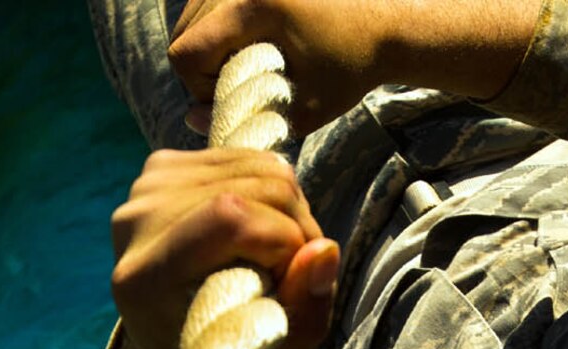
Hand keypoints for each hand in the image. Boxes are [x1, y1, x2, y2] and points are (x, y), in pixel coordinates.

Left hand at [107, 147, 340, 348]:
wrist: (169, 327)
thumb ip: (305, 310)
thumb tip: (325, 248)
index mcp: (146, 278)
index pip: (230, 218)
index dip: (282, 238)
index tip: (292, 276)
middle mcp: (134, 221)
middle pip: (251, 187)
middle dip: (297, 224)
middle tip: (296, 266)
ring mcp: (146, 186)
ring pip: (258, 167)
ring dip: (291, 208)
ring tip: (280, 249)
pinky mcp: (162, 164)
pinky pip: (247, 157)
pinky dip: (274, 188)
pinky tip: (262, 223)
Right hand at [169, 0, 390, 134]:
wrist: (384, 26)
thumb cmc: (351, 68)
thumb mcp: (309, 107)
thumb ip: (250, 118)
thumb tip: (191, 119)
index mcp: (254, 6)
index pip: (186, 51)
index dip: (199, 87)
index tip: (233, 100)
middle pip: (184, 32)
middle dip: (202, 69)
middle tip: (242, 87)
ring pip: (191, 16)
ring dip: (208, 48)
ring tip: (249, 66)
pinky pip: (208, 4)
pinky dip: (218, 30)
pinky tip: (251, 46)